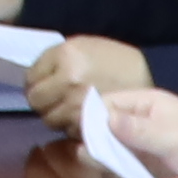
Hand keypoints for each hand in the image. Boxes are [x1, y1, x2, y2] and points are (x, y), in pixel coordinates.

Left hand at [21, 34, 154, 123]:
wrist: (148, 74)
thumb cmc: (111, 58)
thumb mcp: (79, 46)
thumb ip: (52, 61)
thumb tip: (29, 81)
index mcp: (66, 58)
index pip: (30, 80)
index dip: (35, 83)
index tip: (43, 84)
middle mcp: (69, 82)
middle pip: (36, 102)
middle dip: (43, 101)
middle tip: (55, 97)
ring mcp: (79, 106)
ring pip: (50, 120)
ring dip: (56, 115)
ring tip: (70, 107)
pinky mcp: (91, 125)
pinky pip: (68, 131)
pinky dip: (72, 127)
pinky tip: (83, 117)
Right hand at [95, 87, 177, 177]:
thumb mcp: (176, 138)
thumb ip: (139, 130)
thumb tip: (104, 119)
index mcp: (146, 105)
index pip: (106, 105)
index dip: (93, 121)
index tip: (91, 142)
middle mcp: (139, 124)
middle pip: (101, 132)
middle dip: (98, 148)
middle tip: (103, 163)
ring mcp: (142, 150)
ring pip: (109, 156)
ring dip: (109, 167)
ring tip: (122, 177)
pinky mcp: (147, 173)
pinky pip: (123, 174)